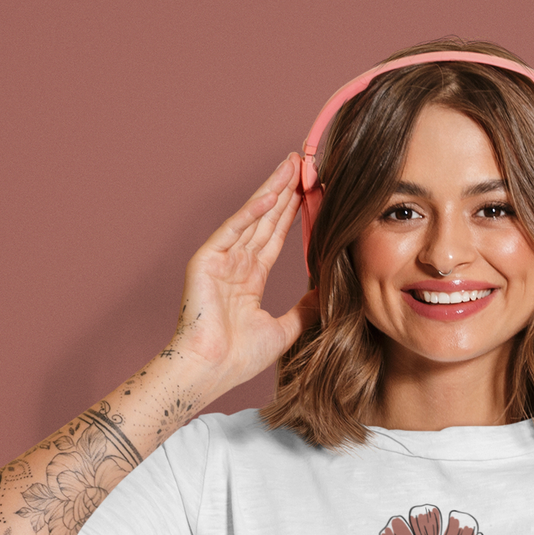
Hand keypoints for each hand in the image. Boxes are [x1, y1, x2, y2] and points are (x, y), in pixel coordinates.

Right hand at [167, 152, 319, 395]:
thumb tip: (326, 293)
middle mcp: (234, 265)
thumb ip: (304, 309)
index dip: (292, 215)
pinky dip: (252, 212)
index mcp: (248, 280)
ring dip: (272, 191)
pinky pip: (233, 230)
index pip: (274, 238)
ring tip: (291, 165)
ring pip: (252, 218)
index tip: (310, 193)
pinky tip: (271, 193)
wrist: (210, 371)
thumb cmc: (238, 359)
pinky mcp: (207, 260)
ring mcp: (220, 260)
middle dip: (284, 192)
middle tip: (303, 163)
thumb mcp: (284, 330)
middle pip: (265, 220)